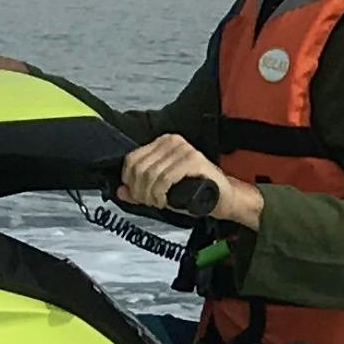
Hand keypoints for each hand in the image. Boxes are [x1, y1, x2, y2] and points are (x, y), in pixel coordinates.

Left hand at [119, 132, 262, 232]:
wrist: (223, 198)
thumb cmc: (195, 191)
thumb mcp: (161, 191)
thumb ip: (140, 190)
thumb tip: (121, 191)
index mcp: (162, 143)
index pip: (131, 159)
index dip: (130, 182)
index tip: (139, 195)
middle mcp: (172, 142)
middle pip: (139, 168)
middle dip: (140, 191)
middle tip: (150, 201)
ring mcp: (184, 150)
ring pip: (150, 174)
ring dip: (150, 195)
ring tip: (159, 202)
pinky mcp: (194, 160)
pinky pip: (165, 178)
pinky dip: (160, 193)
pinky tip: (165, 200)